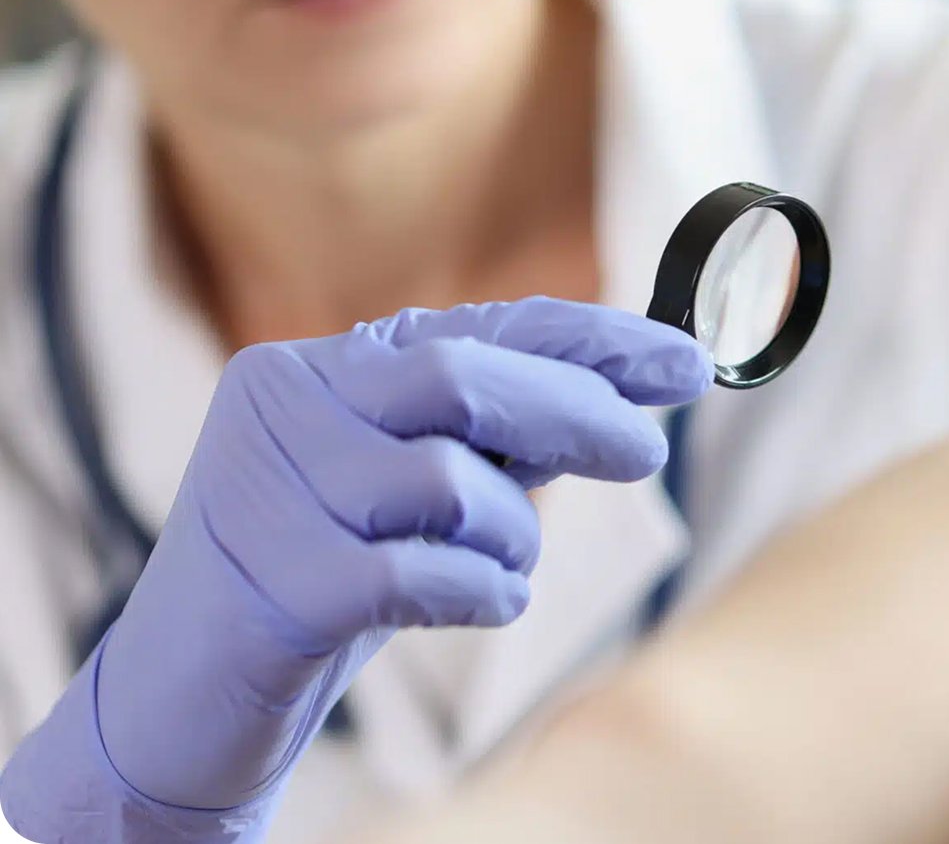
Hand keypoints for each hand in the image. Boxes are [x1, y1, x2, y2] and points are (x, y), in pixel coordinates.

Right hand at [0, 299, 711, 841]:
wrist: (174, 710)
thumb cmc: (315, 583)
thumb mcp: (414, 490)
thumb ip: (500, 435)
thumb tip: (627, 392)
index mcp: (322, 366)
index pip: (483, 327)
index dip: (594, 339)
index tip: (685, 359)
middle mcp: (287, 400)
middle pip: (467, 377)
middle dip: (580, 410)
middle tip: (648, 451)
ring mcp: (269, 486)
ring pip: (450, 478)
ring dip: (510, 533)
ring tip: (501, 567)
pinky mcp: (273, 580)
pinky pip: (422, 573)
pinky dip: (479, 591)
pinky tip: (478, 601)